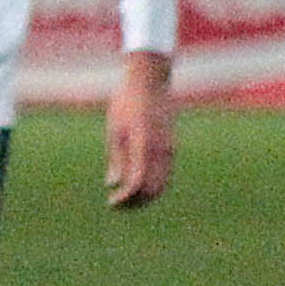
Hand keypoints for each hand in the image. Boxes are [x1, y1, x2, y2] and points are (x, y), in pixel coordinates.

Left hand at [105, 55, 174, 208]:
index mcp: (143, 144)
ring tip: (125, 200)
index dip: (125, 198)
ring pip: (162, 184)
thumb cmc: (126, 102)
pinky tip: (136, 186)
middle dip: (135, 203)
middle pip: (153, 189)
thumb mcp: (115, 129)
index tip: (112, 203)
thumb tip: (113, 184)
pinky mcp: (172, 146)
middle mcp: (161, 149)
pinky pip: (165, 173)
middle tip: (117, 205)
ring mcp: (170, 148)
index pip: (137, 182)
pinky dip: (152, 185)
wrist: (150, 79)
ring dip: (145, 197)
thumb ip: (116, 158)